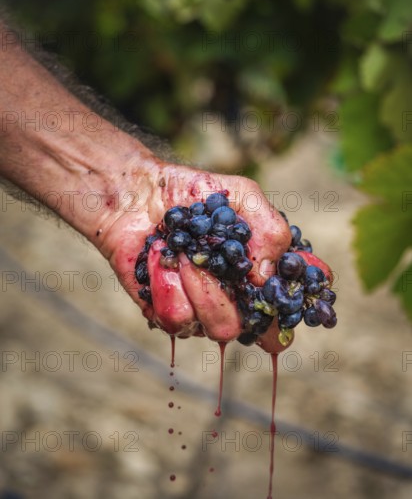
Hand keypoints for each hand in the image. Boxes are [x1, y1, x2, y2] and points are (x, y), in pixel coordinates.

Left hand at [96, 159, 292, 352]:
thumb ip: (269, 229)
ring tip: (180, 252)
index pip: (297, 306)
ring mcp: (209, 314)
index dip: (296, 304)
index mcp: (265, 273)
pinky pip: (180, 318)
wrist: (141, 196)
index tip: (274, 281)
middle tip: (204, 255)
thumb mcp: (243, 196)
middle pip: (266, 334)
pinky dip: (167, 283)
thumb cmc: (194, 194)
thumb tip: (267, 276)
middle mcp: (242, 300)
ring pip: (223, 328)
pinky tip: (160, 259)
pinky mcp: (174, 318)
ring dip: (200, 284)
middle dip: (238, 289)